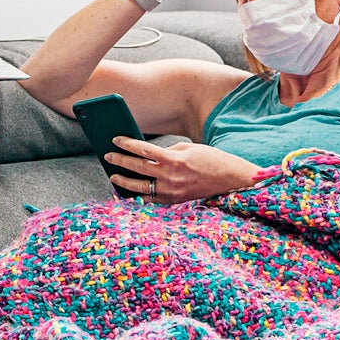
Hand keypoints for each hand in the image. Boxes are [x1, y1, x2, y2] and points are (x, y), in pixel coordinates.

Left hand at [105, 137, 261, 203]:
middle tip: (107, 156)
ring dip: (125, 181)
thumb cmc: (212, 160)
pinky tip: (129, 191)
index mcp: (176, 160)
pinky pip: (152, 198)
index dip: (127, 144)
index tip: (115, 139)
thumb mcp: (190, 148)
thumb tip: (147, 155)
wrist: (231, 180)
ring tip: (113, 176)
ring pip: (141, 188)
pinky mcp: (175, 201)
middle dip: (120, 161)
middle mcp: (172, 177)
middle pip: (139, 168)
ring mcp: (173, 192)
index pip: (145, 150)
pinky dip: (139, 195)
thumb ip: (168, 152)